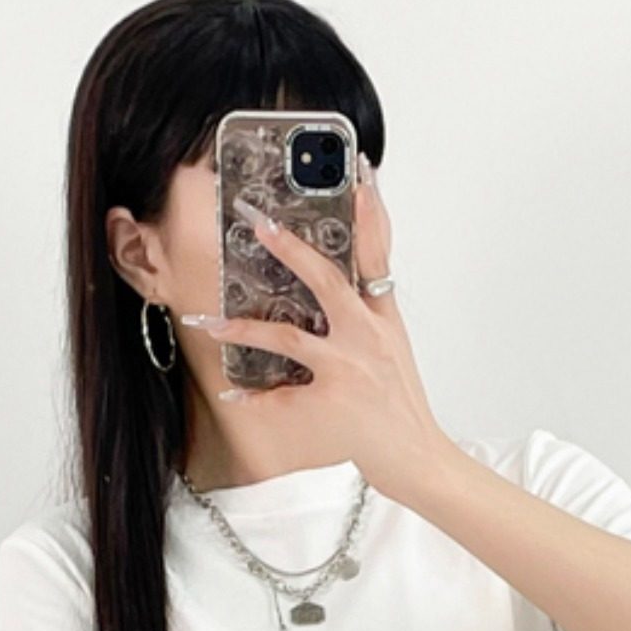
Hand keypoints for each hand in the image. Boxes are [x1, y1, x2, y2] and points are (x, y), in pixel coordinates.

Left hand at [182, 164, 448, 503]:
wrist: (416, 456)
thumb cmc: (401, 404)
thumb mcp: (395, 346)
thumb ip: (373, 308)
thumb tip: (350, 277)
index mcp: (383, 318)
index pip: (377, 255)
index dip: (370, 213)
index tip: (358, 175)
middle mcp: (366, 337)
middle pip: (328, 281)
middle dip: (293, 250)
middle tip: (262, 224)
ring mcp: (347, 368)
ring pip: (289, 338)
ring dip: (246, 328)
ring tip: (213, 322)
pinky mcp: (330, 402)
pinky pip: (282, 396)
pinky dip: (254, 397)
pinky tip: (231, 391)